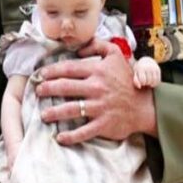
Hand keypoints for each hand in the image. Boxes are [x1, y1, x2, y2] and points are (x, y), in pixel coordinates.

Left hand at [36, 38, 157, 144]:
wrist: (145, 106)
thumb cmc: (127, 80)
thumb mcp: (116, 55)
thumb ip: (98, 45)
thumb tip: (79, 48)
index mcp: (98, 71)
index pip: (69, 68)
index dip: (51, 71)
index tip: (40, 74)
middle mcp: (97, 88)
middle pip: (65, 87)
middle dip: (47, 89)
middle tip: (37, 91)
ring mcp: (100, 107)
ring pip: (71, 109)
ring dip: (54, 112)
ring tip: (43, 114)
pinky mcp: (104, 124)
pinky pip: (84, 131)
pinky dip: (71, 136)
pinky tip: (60, 137)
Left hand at [133, 57, 160, 88]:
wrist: (147, 60)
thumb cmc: (140, 68)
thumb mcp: (136, 73)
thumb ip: (135, 80)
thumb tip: (139, 87)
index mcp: (141, 68)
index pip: (143, 80)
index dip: (142, 83)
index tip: (141, 81)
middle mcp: (148, 67)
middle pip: (148, 81)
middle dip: (146, 83)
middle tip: (145, 81)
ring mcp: (154, 68)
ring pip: (154, 81)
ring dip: (151, 84)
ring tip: (149, 83)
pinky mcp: (158, 70)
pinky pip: (158, 80)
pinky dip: (156, 83)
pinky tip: (153, 83)